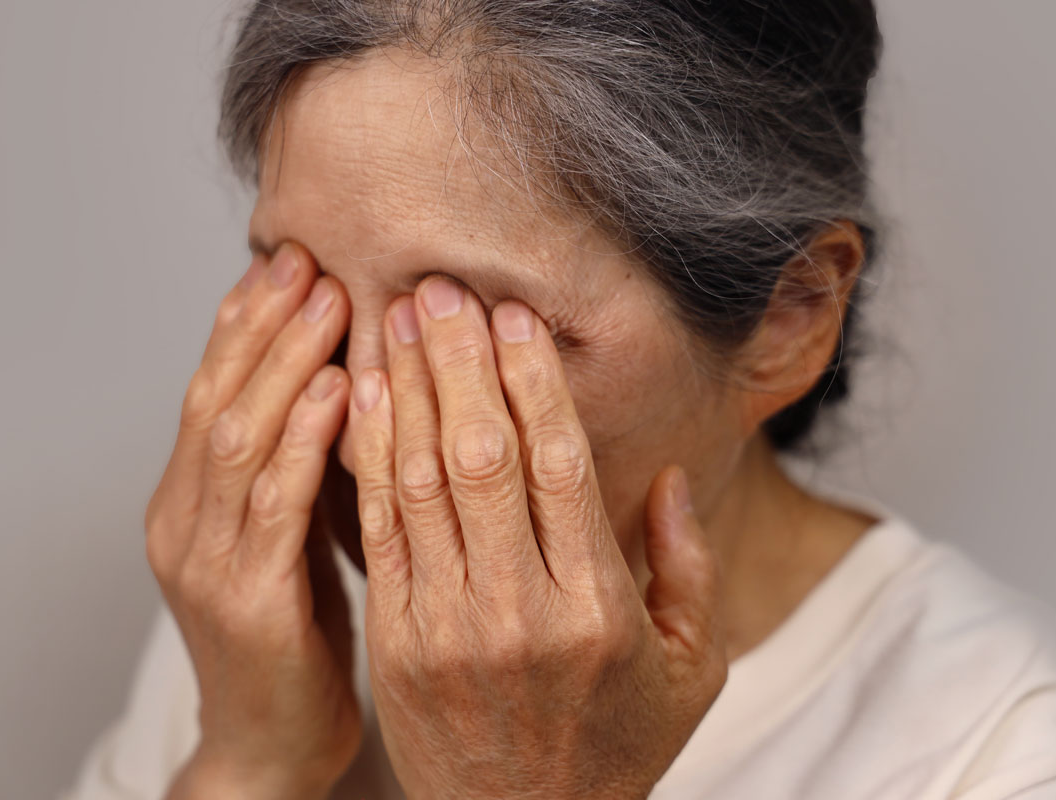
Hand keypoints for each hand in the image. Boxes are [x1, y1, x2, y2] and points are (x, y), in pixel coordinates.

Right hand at [144, 242, 359, 799]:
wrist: (269, 744)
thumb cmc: (291, 633)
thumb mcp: (283, 535)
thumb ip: (294, 466)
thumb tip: (341, 377)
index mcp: (187, 501)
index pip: (210, 388)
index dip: (245, 321)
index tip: (289, 260)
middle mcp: (181, 521)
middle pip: (215, 396)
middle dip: (262, 323)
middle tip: (307, 258)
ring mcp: (204, 561)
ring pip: (238, 436)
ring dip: (284, 361)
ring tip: (327, 300)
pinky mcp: (244, 601)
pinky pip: (276, 504)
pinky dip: (305, 439)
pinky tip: (339, 390)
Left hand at [349, 278, 727, 799]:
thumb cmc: (612, 748)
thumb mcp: (693, 672)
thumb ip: (690, 570)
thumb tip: (668, 477)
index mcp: (599, 608)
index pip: (560, 464)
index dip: (532, 378)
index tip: (512, 313)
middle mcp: (520, 609)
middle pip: (484, 454)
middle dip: (457, 360)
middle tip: (438, 286)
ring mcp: (448, 626)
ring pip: (422, 480)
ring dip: (406, 390)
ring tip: (393, 317)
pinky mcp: (396, 639)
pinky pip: (379, 530)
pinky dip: (369, 457)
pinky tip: (363, 397)